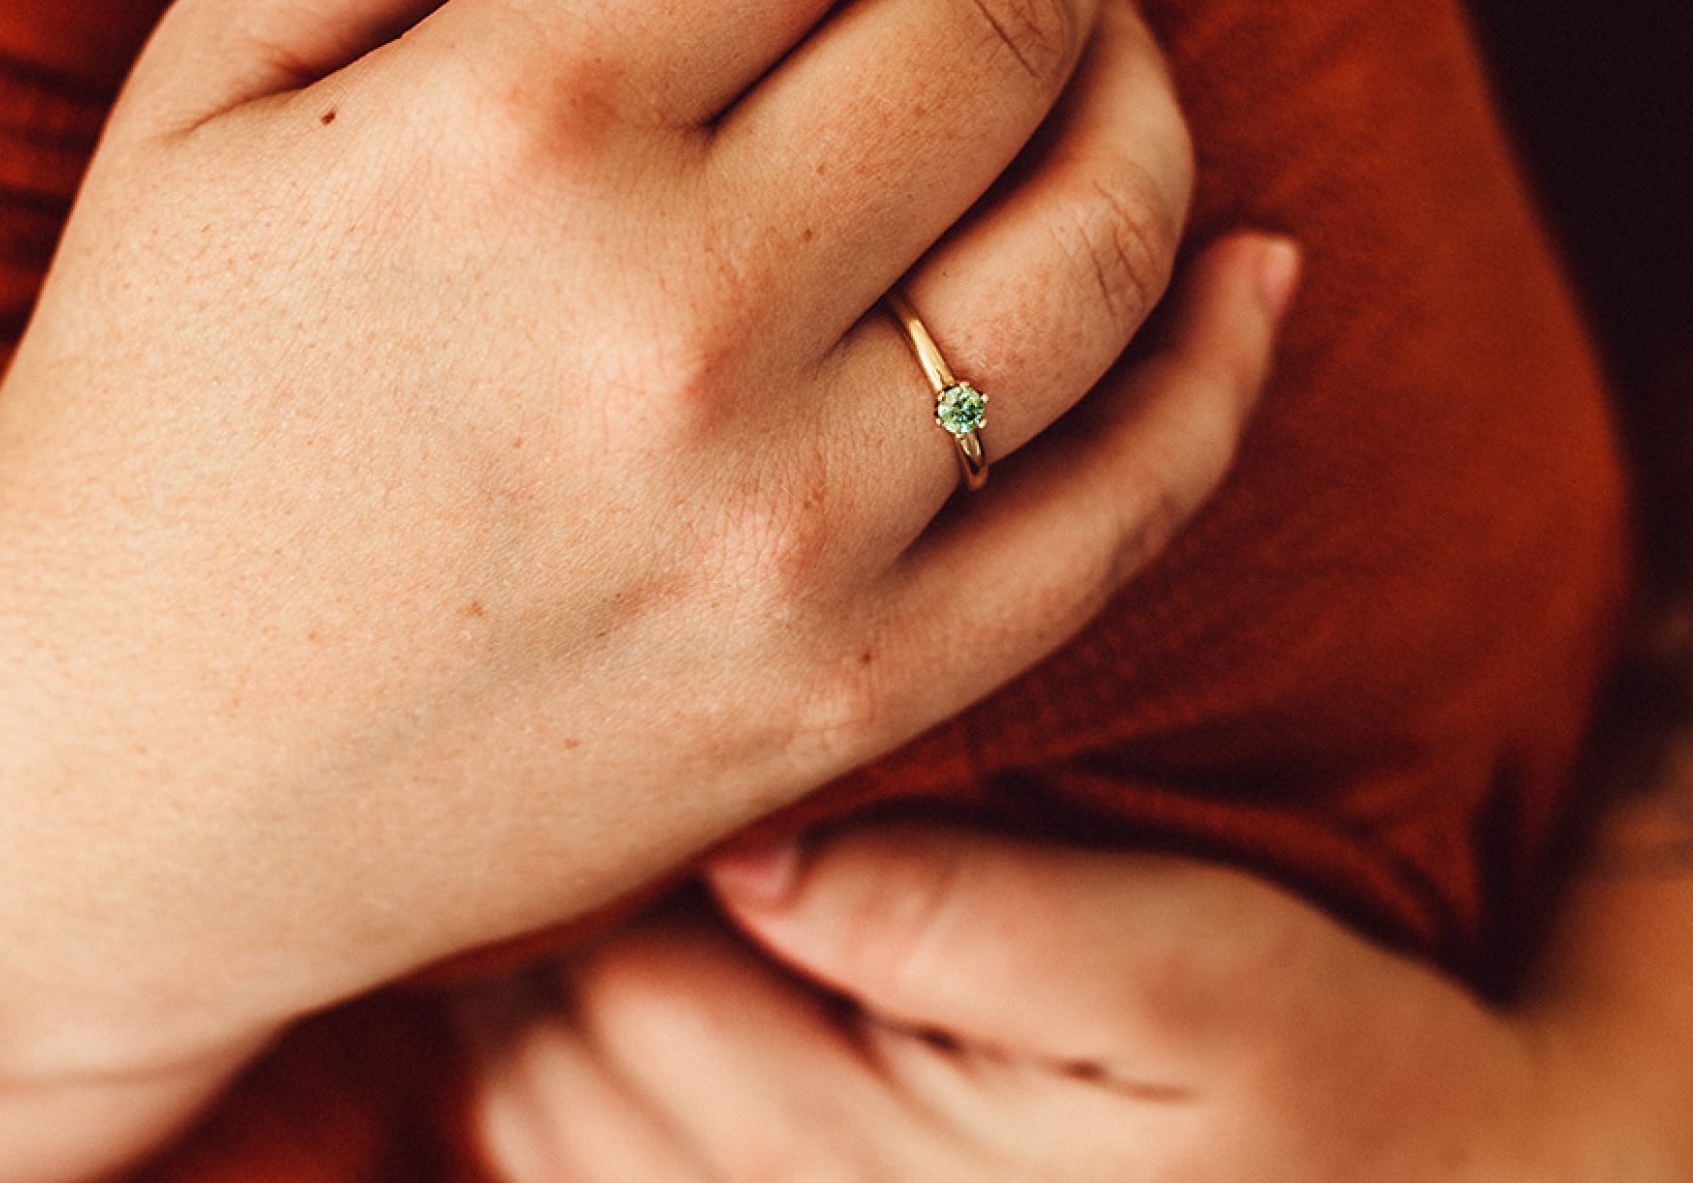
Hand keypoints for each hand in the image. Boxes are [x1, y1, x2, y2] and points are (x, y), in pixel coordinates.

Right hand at [0, 0, 1286, 1101]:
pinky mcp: (861, 686)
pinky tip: (1247, 258)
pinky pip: (1136, 488)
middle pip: (1005, 2)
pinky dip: (1228, 348)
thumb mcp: (207, 80)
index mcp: (511, 125)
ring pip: (1118, 221)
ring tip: (1088, 30)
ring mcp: (798, 525)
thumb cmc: (148, 402)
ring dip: (1144, 71)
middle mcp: (684, 316)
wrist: (122, 781)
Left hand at [469, 816, 1669, 1182]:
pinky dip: (578, 1100)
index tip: (642, 727)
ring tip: (618, 867)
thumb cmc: (1318, 1080)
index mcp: (866, 1170)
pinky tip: (631, 1003)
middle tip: (611, 770)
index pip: (627, 994)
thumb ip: (959, 917)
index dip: (614, 847)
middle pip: (557, 1066)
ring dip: (552, 1006)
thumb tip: (751, 841)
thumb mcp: (1187, 973)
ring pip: (548, 1136)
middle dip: (559, 921)